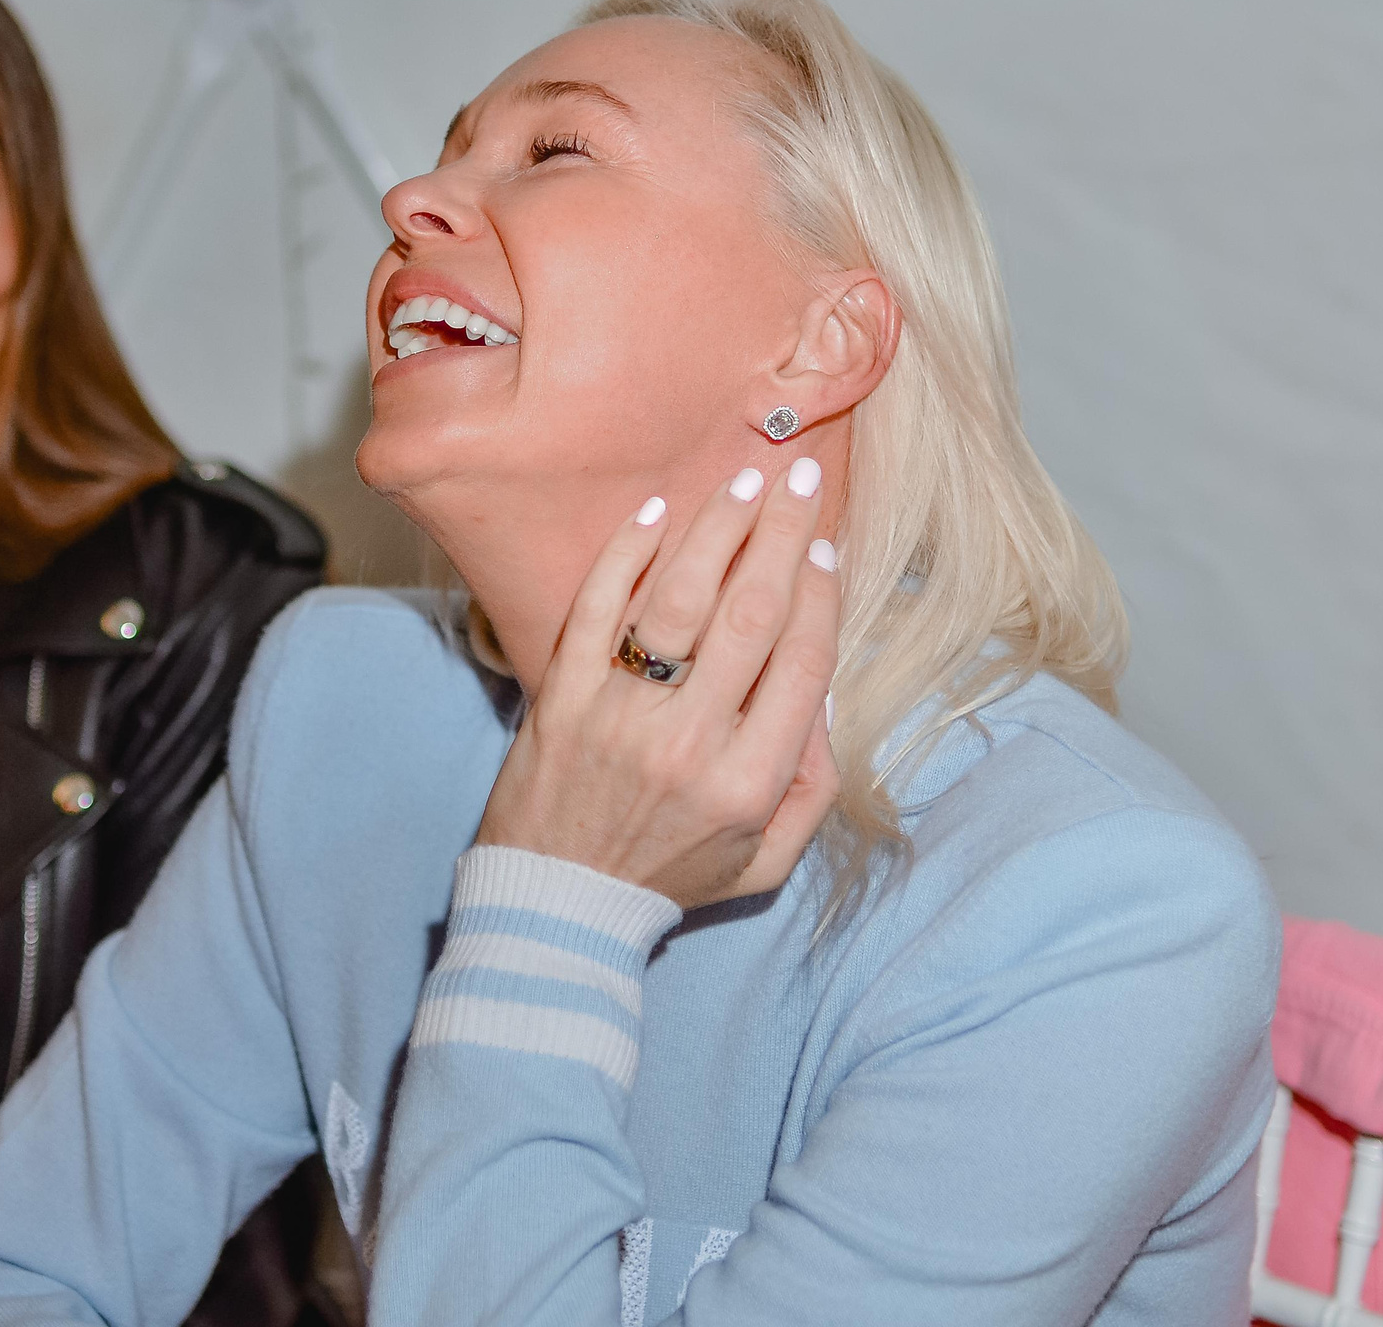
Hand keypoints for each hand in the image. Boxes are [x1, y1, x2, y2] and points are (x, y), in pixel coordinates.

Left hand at [475, 460, 842, 910]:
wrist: (555, 906)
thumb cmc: (668, 877)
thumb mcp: (765, 861)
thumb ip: (812, 786)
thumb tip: (825, 694)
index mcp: (745, 783)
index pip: (801, 665)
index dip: (820, 595)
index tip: (826, 544)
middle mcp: (686, 742)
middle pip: (750, 615)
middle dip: (782, 535)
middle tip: (799, 477)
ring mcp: (618, 714)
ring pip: (677, 599)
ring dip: (716, 529)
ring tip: (743, 480)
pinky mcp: (561, 696)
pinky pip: (595, 608)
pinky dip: (624, 554)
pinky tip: (656, 511)